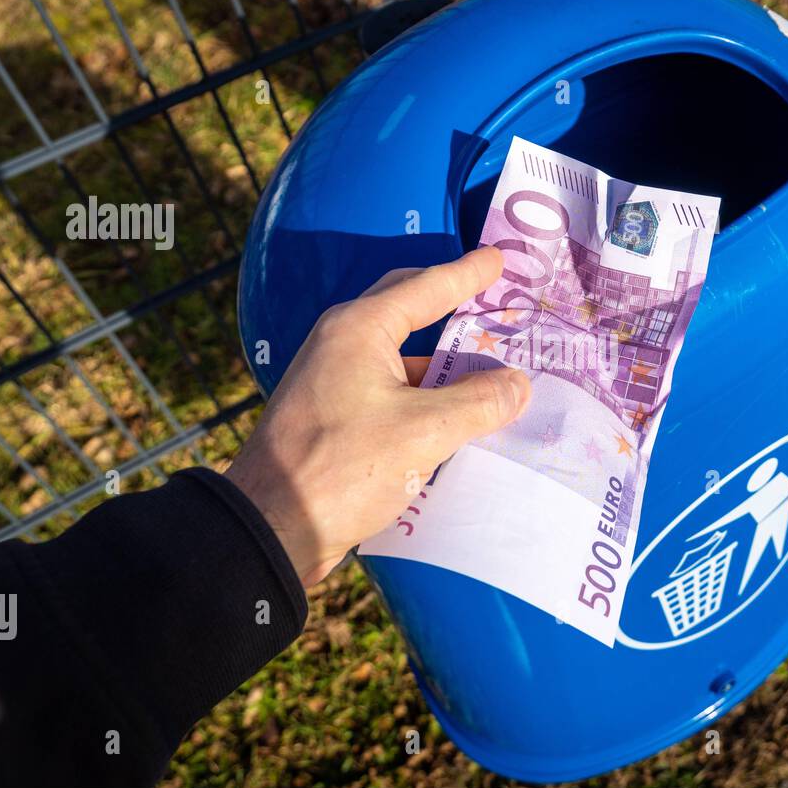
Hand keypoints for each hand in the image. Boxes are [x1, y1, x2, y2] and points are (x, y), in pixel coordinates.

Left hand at [226, 247, 530, 586]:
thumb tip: (518, 385)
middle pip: (409, 316)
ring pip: (405, 364)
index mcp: (359, 330)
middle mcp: (343, 347)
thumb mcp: (423, 432)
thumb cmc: (344, 467)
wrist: (270, 529)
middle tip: (495, 303)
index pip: (425, 288)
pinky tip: (459, 422)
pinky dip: (429, 403)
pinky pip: (394, 397)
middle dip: (453, 310)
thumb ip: (478, 403)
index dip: (466, 274)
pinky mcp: (335, 422)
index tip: (498, 259)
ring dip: (447, 370)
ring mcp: (335, 385)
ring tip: (495, 375)